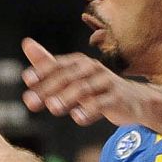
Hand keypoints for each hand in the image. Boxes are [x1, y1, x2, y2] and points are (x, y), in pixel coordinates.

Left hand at [21, 38, 141, 126]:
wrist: (134, 100)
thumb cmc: (97, 88)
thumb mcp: (72, 76)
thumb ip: (49, 63)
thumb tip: (26, 43)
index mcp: (79, 63)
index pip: (58, 65)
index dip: (42, 71)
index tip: (27, 79)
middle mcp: (92, 68)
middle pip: (68, 77)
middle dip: (48, 88)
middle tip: (30, 101)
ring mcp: (106, 82)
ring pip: (84, 88)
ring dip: (66, 98)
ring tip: (52, 108)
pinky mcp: (117, 98)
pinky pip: (103, 103)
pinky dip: (90, 110)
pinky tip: (77, 117)